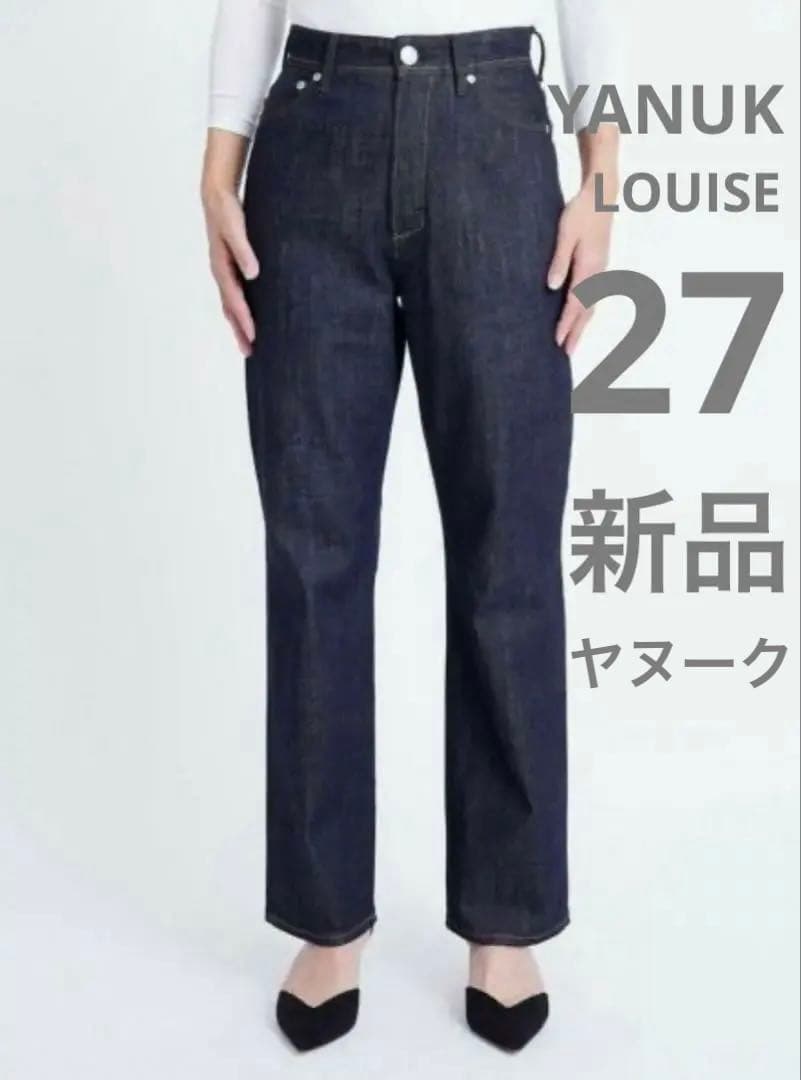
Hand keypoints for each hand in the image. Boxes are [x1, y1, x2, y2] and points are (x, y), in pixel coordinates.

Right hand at [203, 187, 258, 354]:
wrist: (216, 196)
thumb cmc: (226, 210)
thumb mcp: (235, 227)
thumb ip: (244, 250)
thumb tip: (253, 274)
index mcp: (221, 265)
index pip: (234, 298)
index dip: (243, 317)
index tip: (254, 335)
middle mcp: (220, 272)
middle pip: (229, 308)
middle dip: (239, 330)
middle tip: (249, 352)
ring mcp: (223, 271)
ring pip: (230, 304)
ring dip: (238, 324)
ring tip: (248, 344)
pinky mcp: (229, 268)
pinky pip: (233, 295)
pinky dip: (238, 311)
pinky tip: (248, 319)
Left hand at [548, 184, 613, 355]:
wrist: (602, 195)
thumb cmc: (581, 212)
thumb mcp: (566, 233)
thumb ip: (559, 260)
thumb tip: (551, 286)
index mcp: (589, 267)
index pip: (575, 303)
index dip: (566, 324)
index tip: (558, 341)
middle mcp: (598, 273)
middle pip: (587, 310)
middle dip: (576, 333)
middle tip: (566, 353)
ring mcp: (602, 270)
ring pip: (592, 305)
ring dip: (582, 325)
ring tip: (572, 342)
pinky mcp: (600, 266)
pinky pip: (594, 296)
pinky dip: (587, 311)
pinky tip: (580, 316)